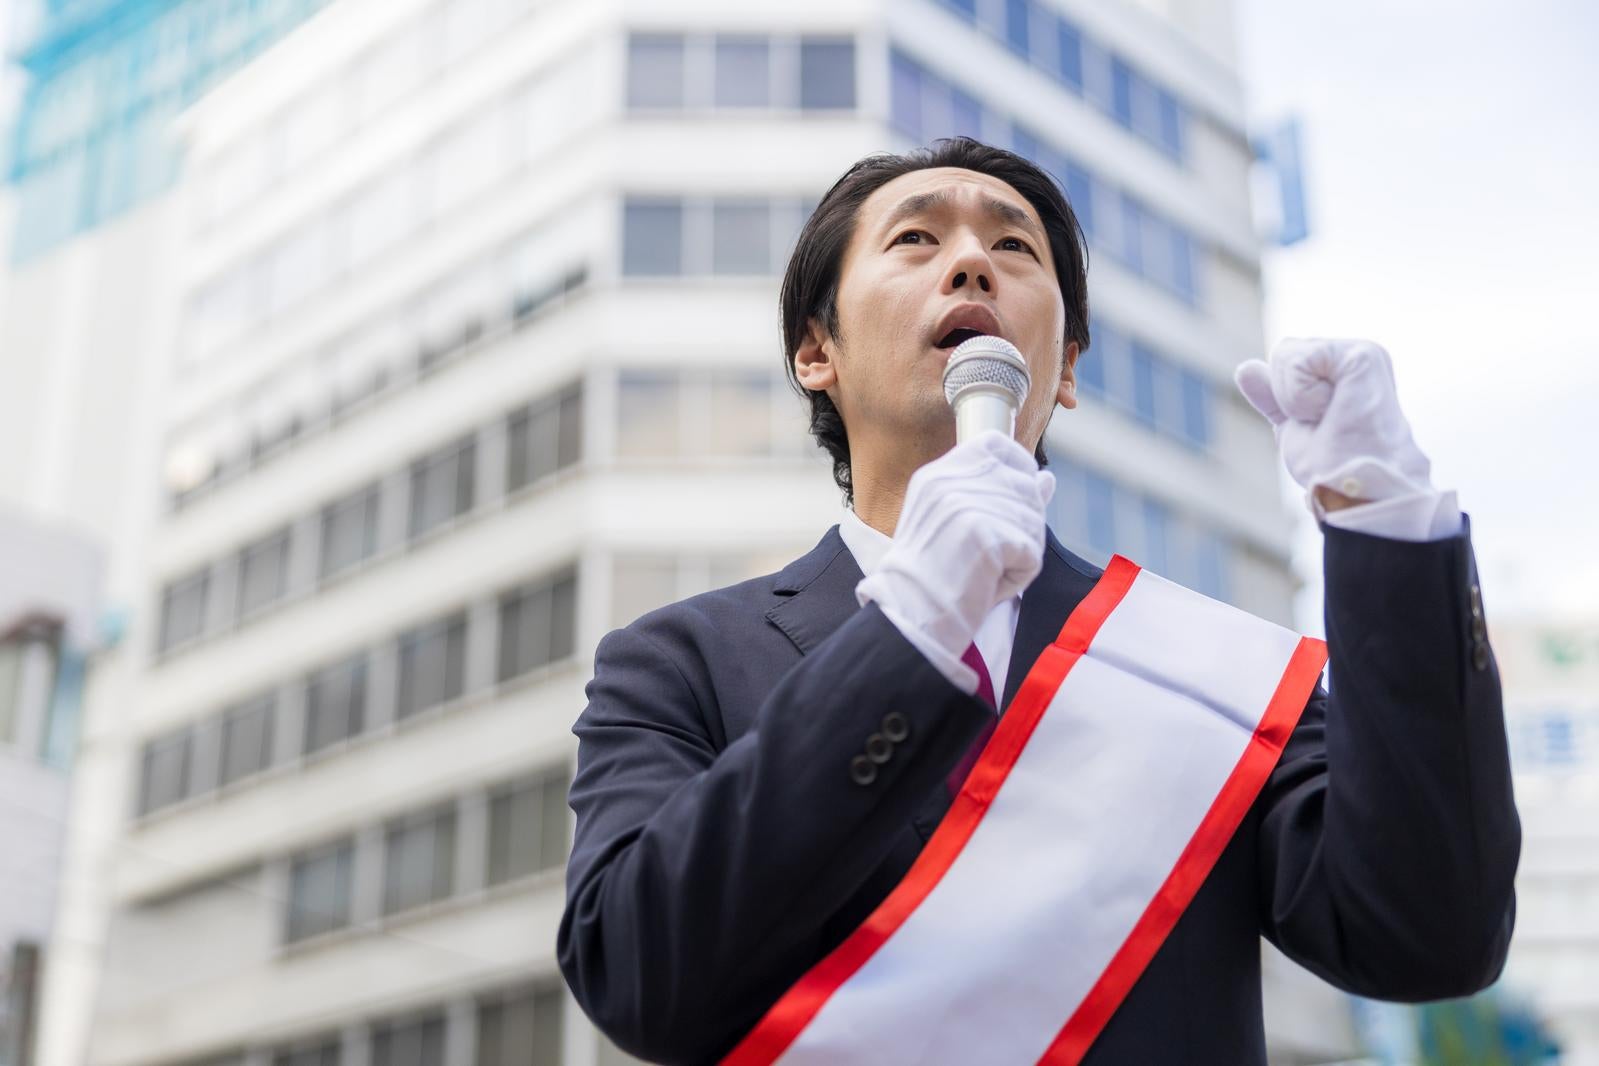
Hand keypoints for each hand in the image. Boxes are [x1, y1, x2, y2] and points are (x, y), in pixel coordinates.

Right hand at [856, 431, 1053, 659]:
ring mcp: (970, 504)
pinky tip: (988, 584)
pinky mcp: (989, 534)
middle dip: (1022, 524)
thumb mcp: (958, 524)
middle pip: (1025, 486)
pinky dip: (1019, 576)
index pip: (996, 444)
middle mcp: (952, 480)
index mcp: (938, 474)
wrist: (909, 615)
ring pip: (1034, 520)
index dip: (1018, 468)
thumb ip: (999, 494)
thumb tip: (1048, 479)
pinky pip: (1033, 552)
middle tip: (989, 556)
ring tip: (985, 571)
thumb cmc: (930, 577)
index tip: (1010, 503)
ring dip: (1021, 553)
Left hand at [1234, 338, 1435, 514]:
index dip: (1285, 399)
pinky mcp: (1362, 355)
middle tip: (1325, 424)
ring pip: (1286, 353)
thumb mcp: (1292, 426)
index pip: (1285, 359)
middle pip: (1283, 352)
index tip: (1319, 425)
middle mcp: (1354, 355)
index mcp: (1342, 369)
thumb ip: (1273, 396)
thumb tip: (1246, 368)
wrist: (1353, 487)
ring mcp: (1362, 351)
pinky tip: (1332, 411)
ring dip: (1295, 400)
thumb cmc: (1332, 467)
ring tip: (1331, 419)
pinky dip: (1301, 396)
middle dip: (1288, 397)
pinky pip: (1297, 360)